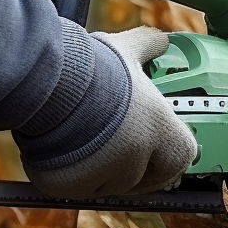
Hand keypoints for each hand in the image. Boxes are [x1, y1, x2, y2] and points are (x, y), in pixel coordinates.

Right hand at [21, 26, 196, 198]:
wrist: (47, 83)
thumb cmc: (90, 68)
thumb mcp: (125, 50)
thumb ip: (148, 46)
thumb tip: (161, 40)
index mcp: (162, 133)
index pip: (180, 159)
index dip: (166, 153)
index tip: (154, 145)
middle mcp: (138, 161)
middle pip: (142, 176)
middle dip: (130, 164)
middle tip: (112, 142)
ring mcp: (104, 178)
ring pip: (108, 183)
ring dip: (99, 167)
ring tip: (81, 137)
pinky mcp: (72, 188)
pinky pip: (76, 187)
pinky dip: (69, 172)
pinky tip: (61, 149)